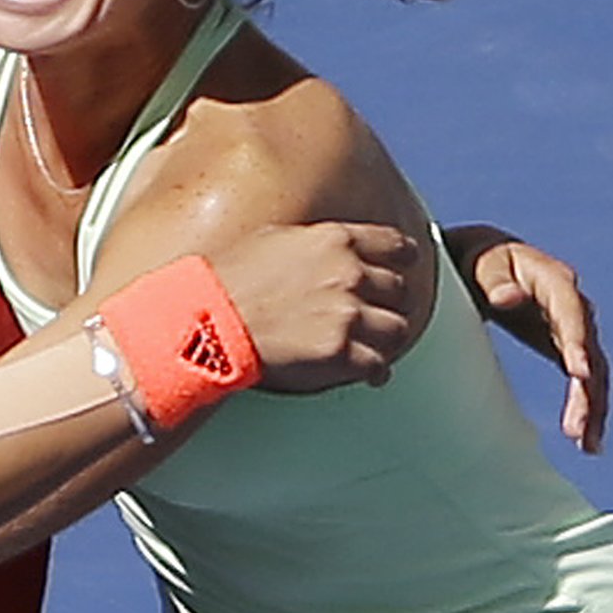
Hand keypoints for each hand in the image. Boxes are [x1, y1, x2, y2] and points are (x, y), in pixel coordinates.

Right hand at [213, 221, 417, 394]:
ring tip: (375, 345)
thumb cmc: (227, 279)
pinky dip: (376, 371)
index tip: (404, 267)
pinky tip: (370, 374)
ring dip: (386, 338)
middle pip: (398, 290)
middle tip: (378, 314)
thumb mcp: (274, 238)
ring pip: (397, 329)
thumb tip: (325, 247)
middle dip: (390, 303)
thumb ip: (314, 242)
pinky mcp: (339, 352)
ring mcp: (346, 314)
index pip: (395, 246)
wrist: (208, 319)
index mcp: (335, 240)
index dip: (404, 260)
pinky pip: (378, 365)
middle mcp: (348, 274)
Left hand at [448, 225, 609, 451]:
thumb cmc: (475, 260)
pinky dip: (588, 409)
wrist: (480, 260)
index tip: (579, 372)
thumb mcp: (479, 265)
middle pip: (588, 348)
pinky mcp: (566, 346)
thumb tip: (511, 298)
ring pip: (593, 370)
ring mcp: (572, 326)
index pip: (571, 310)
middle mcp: (571, 303)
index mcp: (550, 277)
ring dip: (593, 407)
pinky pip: (585, 380)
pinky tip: (589, 444)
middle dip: (588, 388)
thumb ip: (493, 280)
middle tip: (578, 427)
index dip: (577, 340)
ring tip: (588, 445)